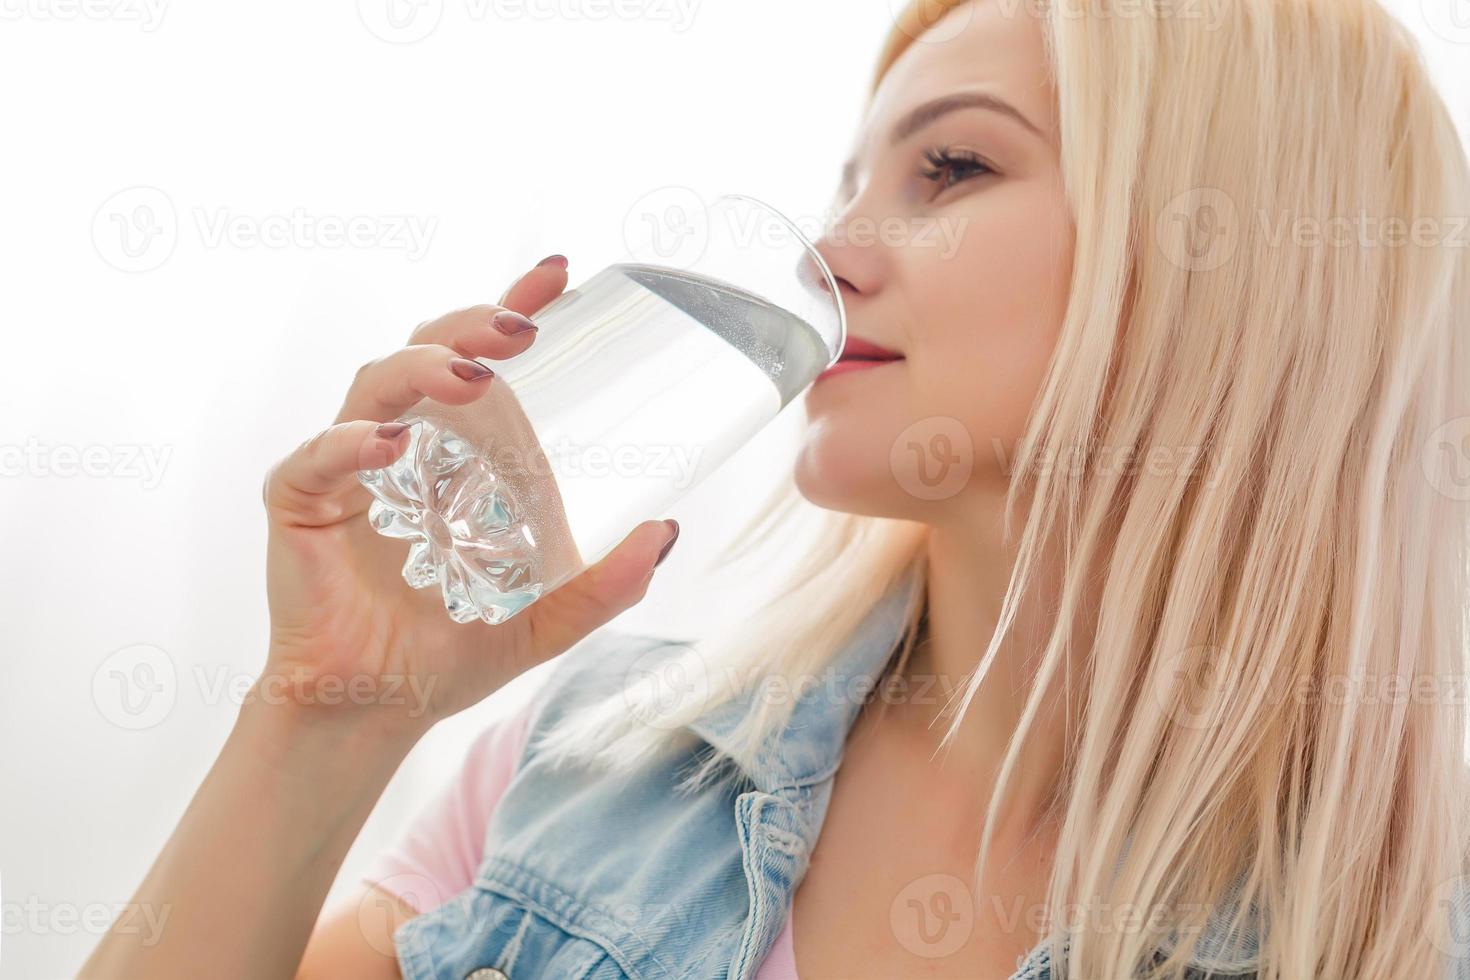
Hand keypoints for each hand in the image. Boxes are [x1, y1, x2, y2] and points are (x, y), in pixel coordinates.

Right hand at [258, 255, 679, 733]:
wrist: (380, 708)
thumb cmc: (455, 650)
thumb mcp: (547, 619)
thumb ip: (603, 585)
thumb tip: (668, 531)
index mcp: (459, 449)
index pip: (483, 359)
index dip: (511, 304)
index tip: (556, 273)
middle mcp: (404, 441)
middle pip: (429, 351)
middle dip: (472, 325)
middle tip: (521, 328)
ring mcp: (347, 465)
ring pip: (374, 384)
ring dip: (422, 368)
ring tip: (471, 376)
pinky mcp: (298, 501)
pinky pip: (316, 457)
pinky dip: (348, 443)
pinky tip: (387, 445)